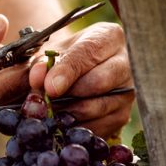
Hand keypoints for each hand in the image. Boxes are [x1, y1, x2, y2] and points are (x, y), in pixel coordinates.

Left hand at [28, 22, 133, 136]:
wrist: (78, 74)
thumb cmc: (64, 58)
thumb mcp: (50, 54)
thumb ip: (42, 63)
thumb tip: (38, 78)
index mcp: (108, 37)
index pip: (88, 53)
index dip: (67, 72)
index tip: (50, 88)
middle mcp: (125, 62)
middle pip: (98, 82)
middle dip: (67, 95)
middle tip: (45, 102)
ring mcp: (127, 90)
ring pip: (97, 107)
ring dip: (68, 113)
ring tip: (49, 111)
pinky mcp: (123, 115)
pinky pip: (98, 127)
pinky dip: (76, 128)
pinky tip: (62, 122)